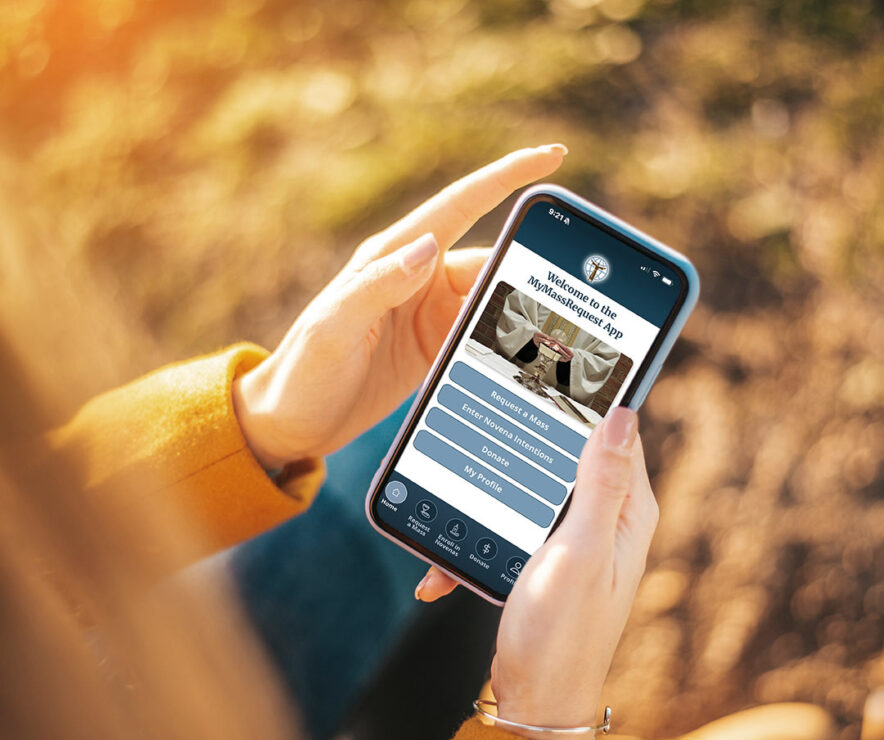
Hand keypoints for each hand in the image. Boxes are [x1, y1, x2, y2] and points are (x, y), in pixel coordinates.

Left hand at [233, 145, 566, 467]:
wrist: (293, 422)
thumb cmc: (305, 369)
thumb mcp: (335, 327)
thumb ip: (378, 285)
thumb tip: (427, 247)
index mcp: (393, 258)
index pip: (460, 205)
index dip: (506, 177)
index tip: (552, 155)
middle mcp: (416, 278)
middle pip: (489, 261)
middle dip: (530, 267)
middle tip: (575, 284)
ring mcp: (429, 313)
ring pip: (493, 300)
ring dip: (521, 311)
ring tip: (558, 332)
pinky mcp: (435, 347)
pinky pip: (483, 333)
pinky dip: (507, 340)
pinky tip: (529, 354)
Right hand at [415, 408, 657, 739]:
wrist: (534, 699)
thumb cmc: (561, 635)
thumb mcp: (578, 551)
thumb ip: (599, 483)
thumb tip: (620, 414)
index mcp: (625, 511)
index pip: (616, 431)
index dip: (589, 395)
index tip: (553, 366)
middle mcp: (606, 518)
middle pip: (569, 451)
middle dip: (528, 436)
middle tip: (491, 413)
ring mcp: (574, 536)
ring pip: (531, 483)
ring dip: (494, 489)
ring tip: (458, 488)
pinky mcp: (545, 554)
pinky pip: (510, 522)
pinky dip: (479, 533)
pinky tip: (446, 566)